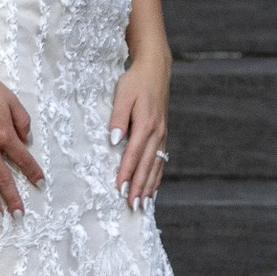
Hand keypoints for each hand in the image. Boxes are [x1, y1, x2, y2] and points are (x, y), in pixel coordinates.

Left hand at [110, 56, 168, 207]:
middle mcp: (156, 133)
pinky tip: (153, 188)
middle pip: (147, 165)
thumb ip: (118, 118)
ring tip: (143, 205)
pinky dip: (157, 176)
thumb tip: (114, 140)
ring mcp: (162, 135)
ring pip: (156, 166)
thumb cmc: (136, 81)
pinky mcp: (163, 134)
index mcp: (145, 124)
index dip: (127, 173)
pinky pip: (161, 161)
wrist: (156, 69)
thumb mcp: (123, 95)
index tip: (120, 189)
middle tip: (133, 206)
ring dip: (149, 186)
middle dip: (140, 187)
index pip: (133, 154)